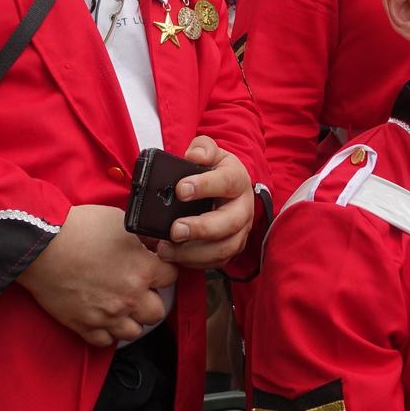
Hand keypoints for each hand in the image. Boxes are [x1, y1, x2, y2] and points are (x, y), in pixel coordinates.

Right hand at [16, 204, 177, 347]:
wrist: (42, 246)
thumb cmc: (80, 228)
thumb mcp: (119, 222)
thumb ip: (142, 238)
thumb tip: (154, 243)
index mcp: (143, 269)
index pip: (172, 277)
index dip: (164, 270)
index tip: (155, 267)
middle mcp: (130, 297)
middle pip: (158, 312)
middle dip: (151, 299)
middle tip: (140, 289)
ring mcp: (108, 316)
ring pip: (134, 332)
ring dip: (131, 319)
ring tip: (121, 305)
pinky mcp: (85, 326)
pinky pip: (106, 342)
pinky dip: (106, 332)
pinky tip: (102, 317)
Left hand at [155, 135, 255, 268]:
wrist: (228, 188)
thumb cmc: (215, 171)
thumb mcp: (210, 152)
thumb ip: (202, 148)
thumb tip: (195, 155)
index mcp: (238, 180)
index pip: (227, 182)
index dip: (204, 186)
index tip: (180, 190)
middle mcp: (243, 208)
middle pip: (229, 223)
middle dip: (201, 228)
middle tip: (175, 230)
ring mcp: (240, 231)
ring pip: (224, 248)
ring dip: (194, 252)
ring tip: (166, 248)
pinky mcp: (231, 248)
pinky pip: (217, 262)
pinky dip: (194, 262)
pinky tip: (174, 257)